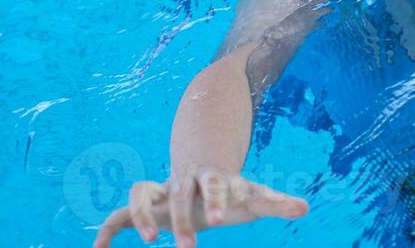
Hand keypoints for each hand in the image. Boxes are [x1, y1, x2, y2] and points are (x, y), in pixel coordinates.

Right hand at [92, 168, 308, 246]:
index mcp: (211, 178)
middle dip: (182, 218)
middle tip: (187, 247)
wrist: (202, 174)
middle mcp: (182, 180)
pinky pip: (119, 214)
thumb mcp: (252, 196)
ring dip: (142, 216)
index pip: (214, 184)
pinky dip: (108, 230)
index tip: (220, 221)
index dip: (216, 199)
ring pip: (142, 193)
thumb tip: (306, 208)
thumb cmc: (230, 192)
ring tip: (151, 240)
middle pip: (178, 193)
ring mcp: (160, 192)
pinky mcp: (145, 206)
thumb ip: (276, 201)